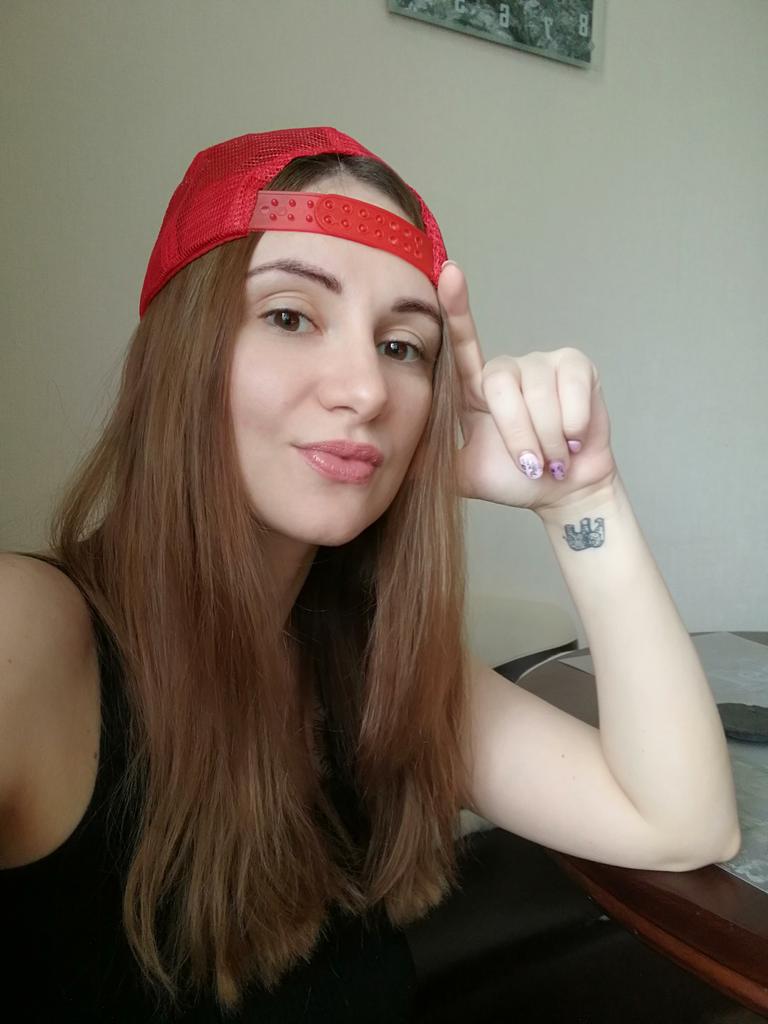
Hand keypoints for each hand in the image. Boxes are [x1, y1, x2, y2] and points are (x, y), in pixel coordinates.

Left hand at [437, 261, 617, 513]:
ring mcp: (542, 363)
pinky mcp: (576, 366)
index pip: (461, 343)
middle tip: (531, 464)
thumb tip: (379, 460)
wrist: (563, 491)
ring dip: (546, 436)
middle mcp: (507, 369)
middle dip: (517, 434)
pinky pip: (569, 389)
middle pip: (500, 385)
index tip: (447, 274)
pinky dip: (572, 422)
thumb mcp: (462, 472)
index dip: (455, 308)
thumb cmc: (515, 478)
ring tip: (553, 454)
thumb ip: (428, 462)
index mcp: (476, 388)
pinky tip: (574, 437)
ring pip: (536, 392)